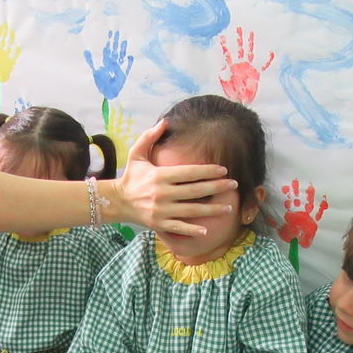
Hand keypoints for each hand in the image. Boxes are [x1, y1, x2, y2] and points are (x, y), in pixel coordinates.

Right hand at [113, 121, 234, 236]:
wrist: (117, 201)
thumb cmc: (131, 176)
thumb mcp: (136, 154)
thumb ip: (149, 137)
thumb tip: (165, 121)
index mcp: (159, 176)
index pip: (189, 173)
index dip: (208, 171)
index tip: (224, 170)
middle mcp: (162, 194)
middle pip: (195, 191)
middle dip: (217, 188)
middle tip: (234, 184)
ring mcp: (161, 211)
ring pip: (191, 211)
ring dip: (212, 210)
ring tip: (228, 208)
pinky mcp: (159, 224)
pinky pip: (179, 228)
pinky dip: (192, 230)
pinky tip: (206, 230)